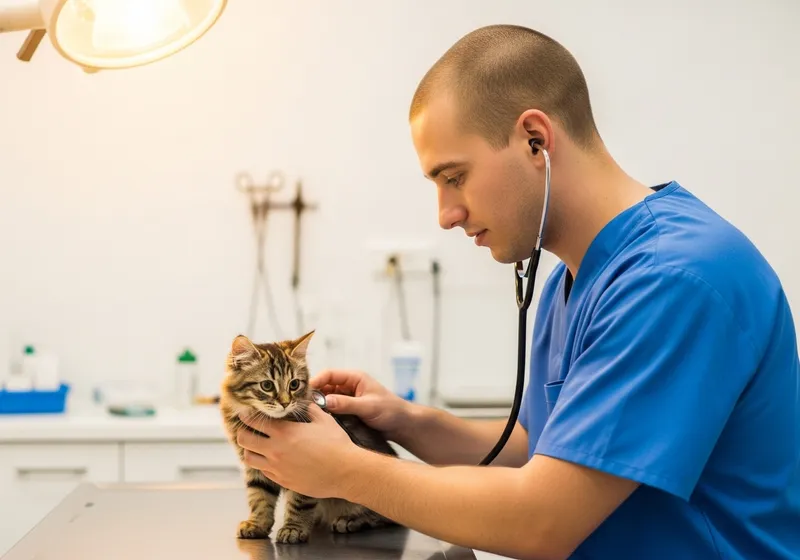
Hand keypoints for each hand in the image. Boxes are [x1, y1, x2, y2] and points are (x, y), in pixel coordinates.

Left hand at [236, 403, 361, 498]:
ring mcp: (278, 468)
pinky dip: (264, 464)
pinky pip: (264, 472)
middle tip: (248, 429)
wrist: (345, 472)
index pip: (254, 422)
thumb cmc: (337, 444)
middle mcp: (276, 450)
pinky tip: (273, 459)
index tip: (244, 413)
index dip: (246, 416)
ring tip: (258, 446)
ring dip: (250, 450)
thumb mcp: (323, 420)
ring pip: (249, 458)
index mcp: (284, 432)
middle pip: (244, 440)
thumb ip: (309, 409)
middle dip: (243, 432)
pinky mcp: (283, 481)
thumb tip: (303, 402)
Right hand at [310, 369, 412, 438]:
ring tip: (306, 413)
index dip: (315, 381)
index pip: (329, 374)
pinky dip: (324, 413)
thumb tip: (324, 401)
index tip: (304, 393)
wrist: (403, 425)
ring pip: (325, 398)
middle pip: (324, 385)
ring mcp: (347, 398)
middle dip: (313, 394)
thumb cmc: (391, 411)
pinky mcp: (347, 410)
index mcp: (355, 377)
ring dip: (317, 404)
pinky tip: (317, 420)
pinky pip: (331, 409)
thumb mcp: (368, 407)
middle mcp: (349, 386)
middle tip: (301, 405)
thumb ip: (346, 404)